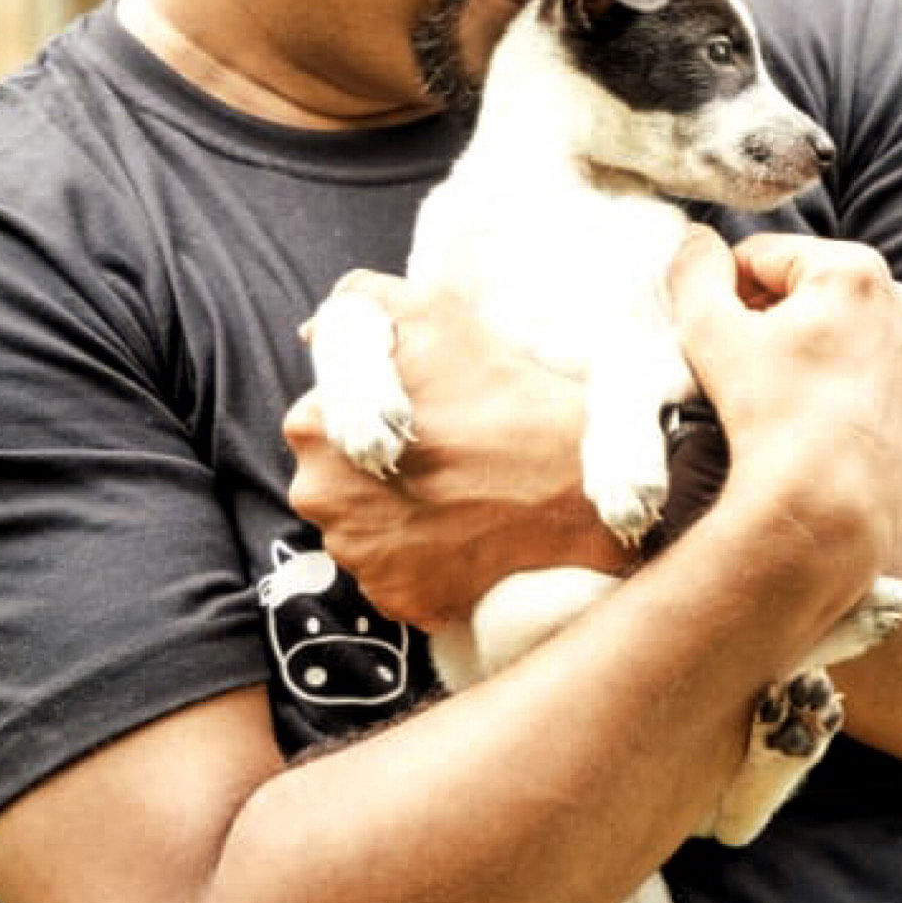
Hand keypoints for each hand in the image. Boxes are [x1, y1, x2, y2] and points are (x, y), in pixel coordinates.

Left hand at [285, 277, 618, 632]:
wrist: (587, 488)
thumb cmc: (510, 396)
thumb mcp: (435, 315)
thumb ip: (360, 303)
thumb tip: (314, 333)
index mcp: (313, 427)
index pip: (325, 413)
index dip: (379, 408)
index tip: (429, 410)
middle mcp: (318, 497)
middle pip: (337, 474)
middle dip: (380, 464)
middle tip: (449, 451)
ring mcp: (358, 556)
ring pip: (366, 526)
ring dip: (402, 512)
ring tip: (465, 494)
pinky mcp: (397, 599)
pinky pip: (399, 574)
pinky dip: (426, 558)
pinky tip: (469, 533)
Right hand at [664, 228, 901, 618]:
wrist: (830, 512)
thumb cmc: (768, 414)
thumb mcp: (709, 331)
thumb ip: (695, 272)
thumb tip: (696, 242)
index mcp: (855, 271)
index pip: (768, 256)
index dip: (727, 288)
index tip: (712, 330)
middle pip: (816, 296)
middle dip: (775, 322)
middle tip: (741, 369)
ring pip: (853, 343)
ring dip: (815, 359)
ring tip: (781, 403)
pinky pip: (882, 392)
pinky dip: (852, 401)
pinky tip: (821, 432)